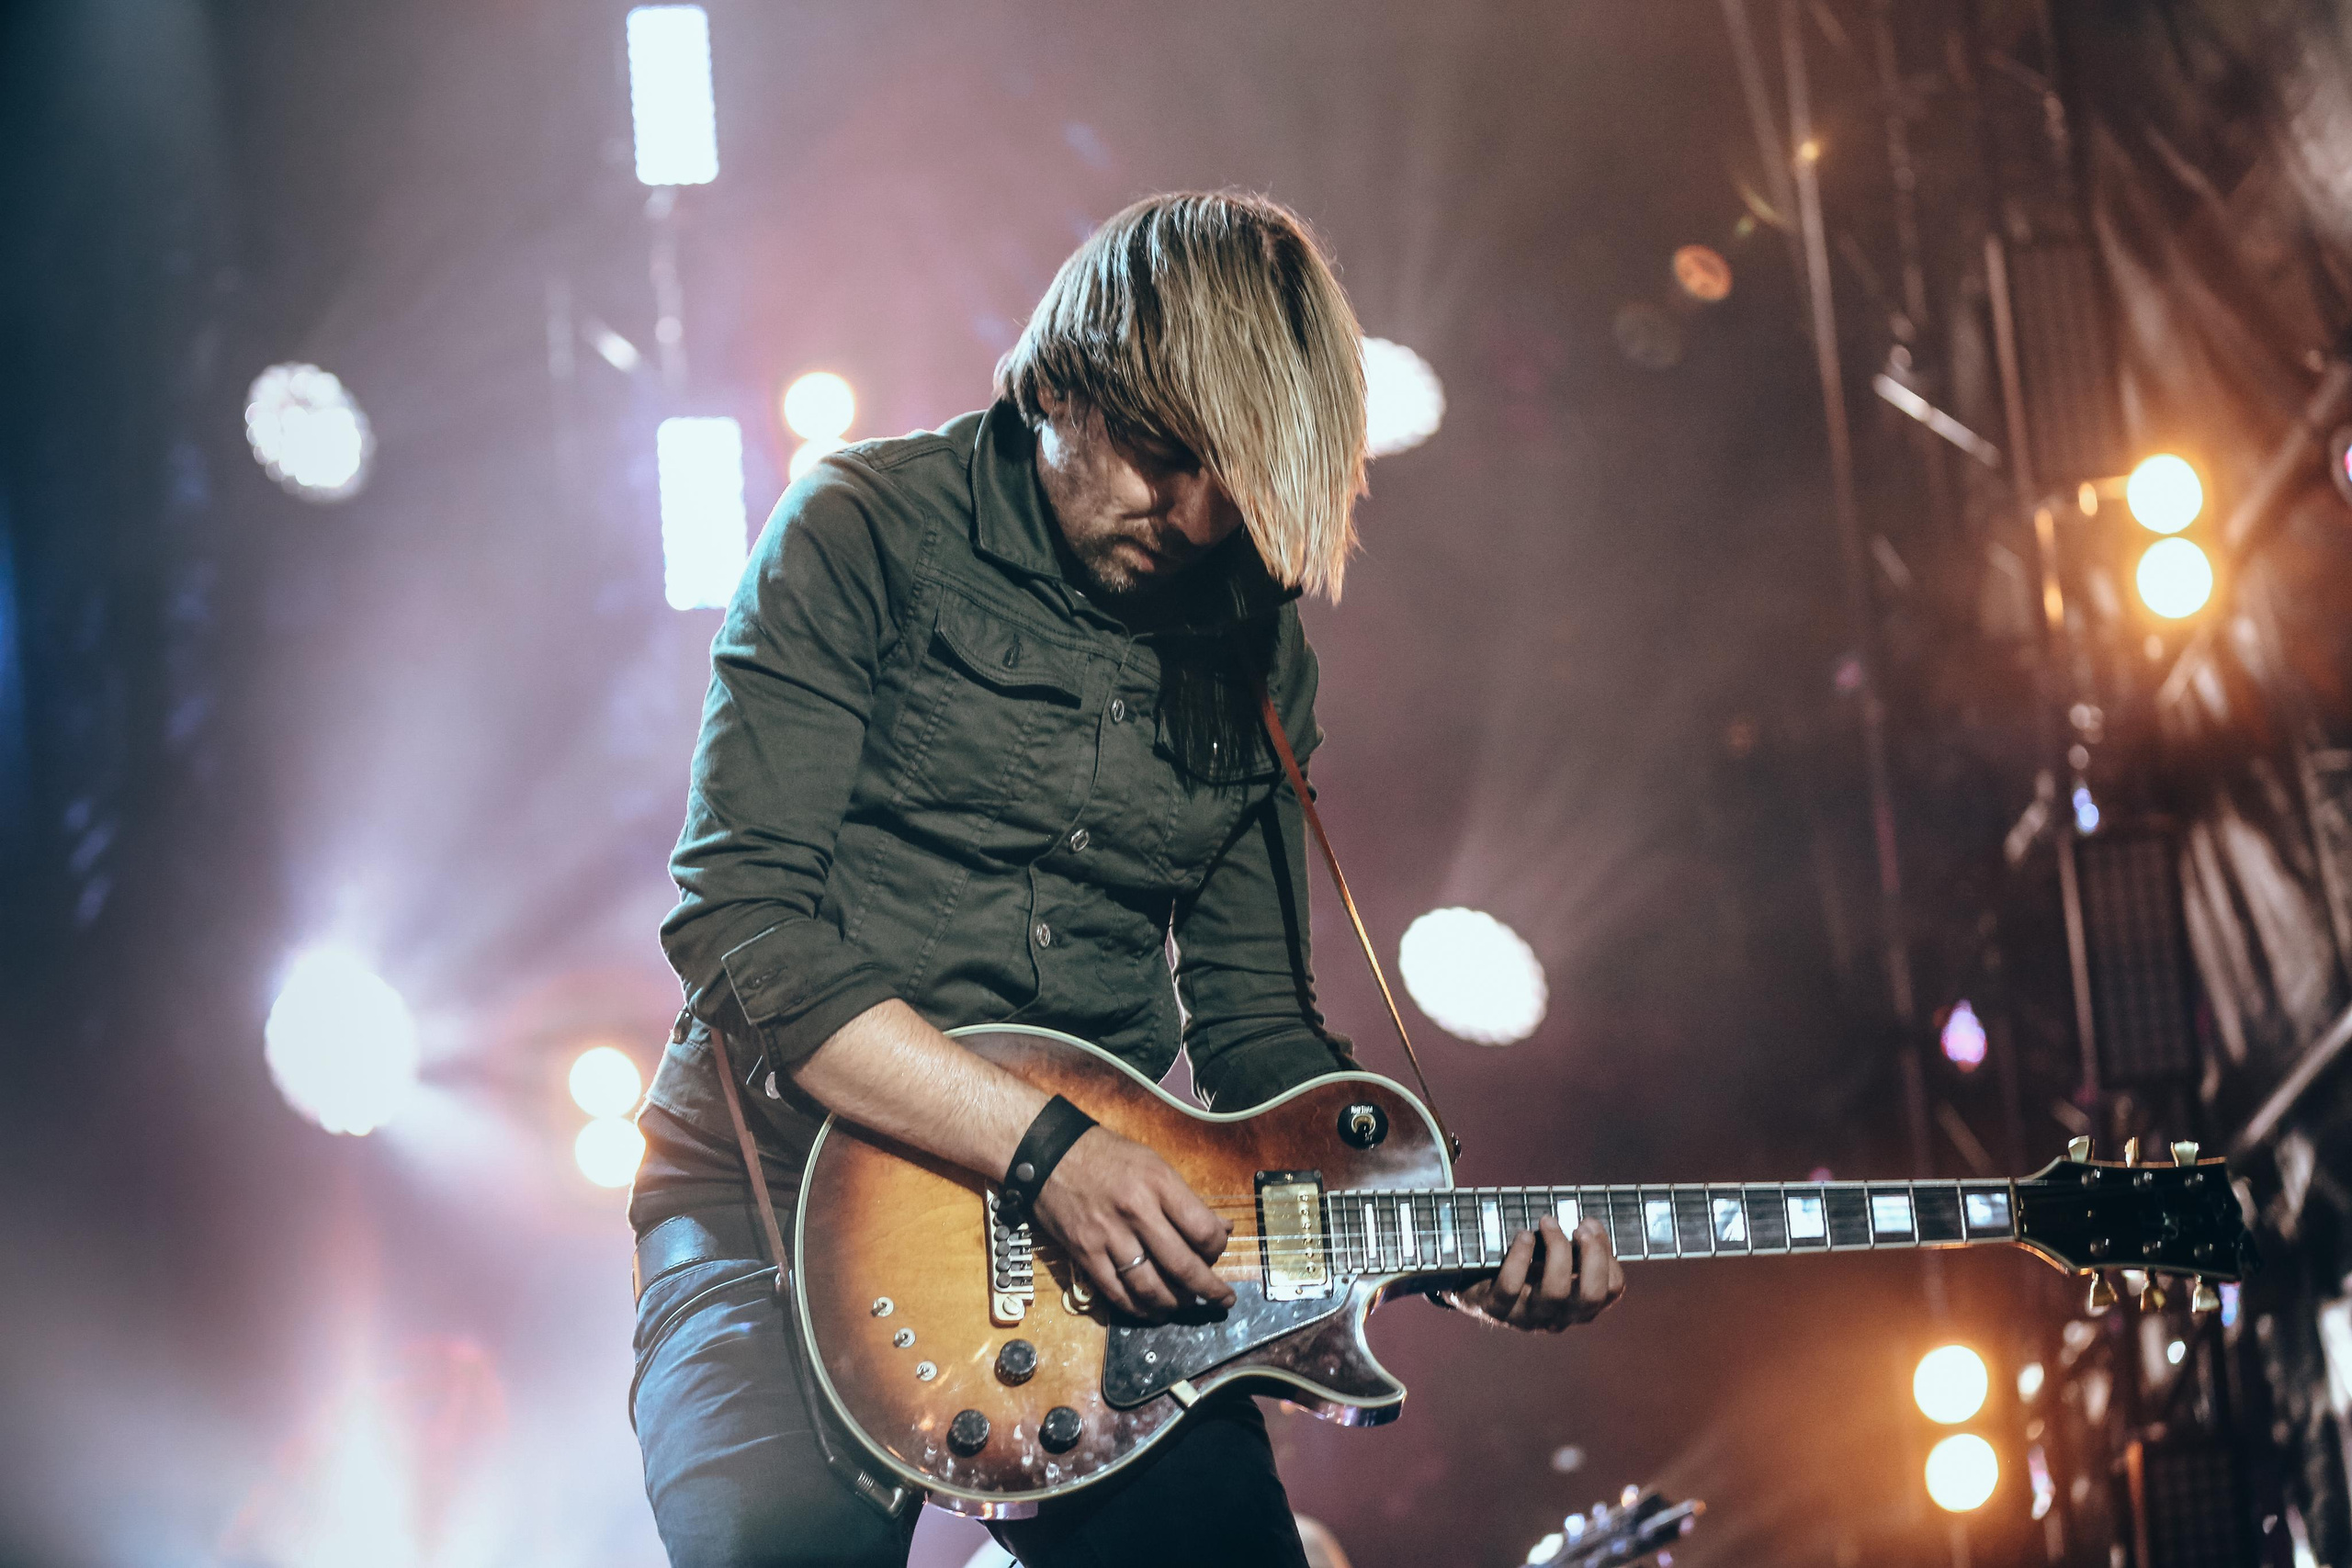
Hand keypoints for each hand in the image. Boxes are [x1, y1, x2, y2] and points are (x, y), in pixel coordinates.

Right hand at [1029, 1127, 1235, 1320]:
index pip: (1203, 1230)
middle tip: (1221, 1299)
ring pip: (1151, 1287)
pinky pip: (1117, 1293)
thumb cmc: (1108, 1156)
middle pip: (1182, 1266)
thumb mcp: (1153, 1164)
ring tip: (1184, 1304)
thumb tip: (1223, 1229)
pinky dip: (1138, 1308)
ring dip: (1174, 1304)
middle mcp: (1137, 1211)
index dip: (1218, 1249)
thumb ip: (1187, 1200)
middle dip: (1208, 1290)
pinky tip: (1151, 1310)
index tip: (1218, 1253)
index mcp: (1159, 1183)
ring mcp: (1109, 1235)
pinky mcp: (1085, 1253)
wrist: (1051, 1154)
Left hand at [1447, 1216, 1623, 1331]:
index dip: (1608, 1256)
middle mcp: (1557, 1317)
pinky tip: (1522, 1235)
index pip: (1610, 1290)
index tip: (1591, 1224)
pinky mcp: (1495, 1309)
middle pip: (1589, 1296)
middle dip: (1592, 1257)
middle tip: (1580, 1227)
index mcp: (1578, 1306)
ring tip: (1547, 1221)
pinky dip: (1519, 1258)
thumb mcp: (1551, 1258)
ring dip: (1557, 1251)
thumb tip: (1590, 1223)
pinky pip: (1510, 1288)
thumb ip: (1573, 1247)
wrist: (1473, 1285)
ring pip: (1554, 1292)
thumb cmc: (1521, 1266)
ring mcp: (1526, 1317)